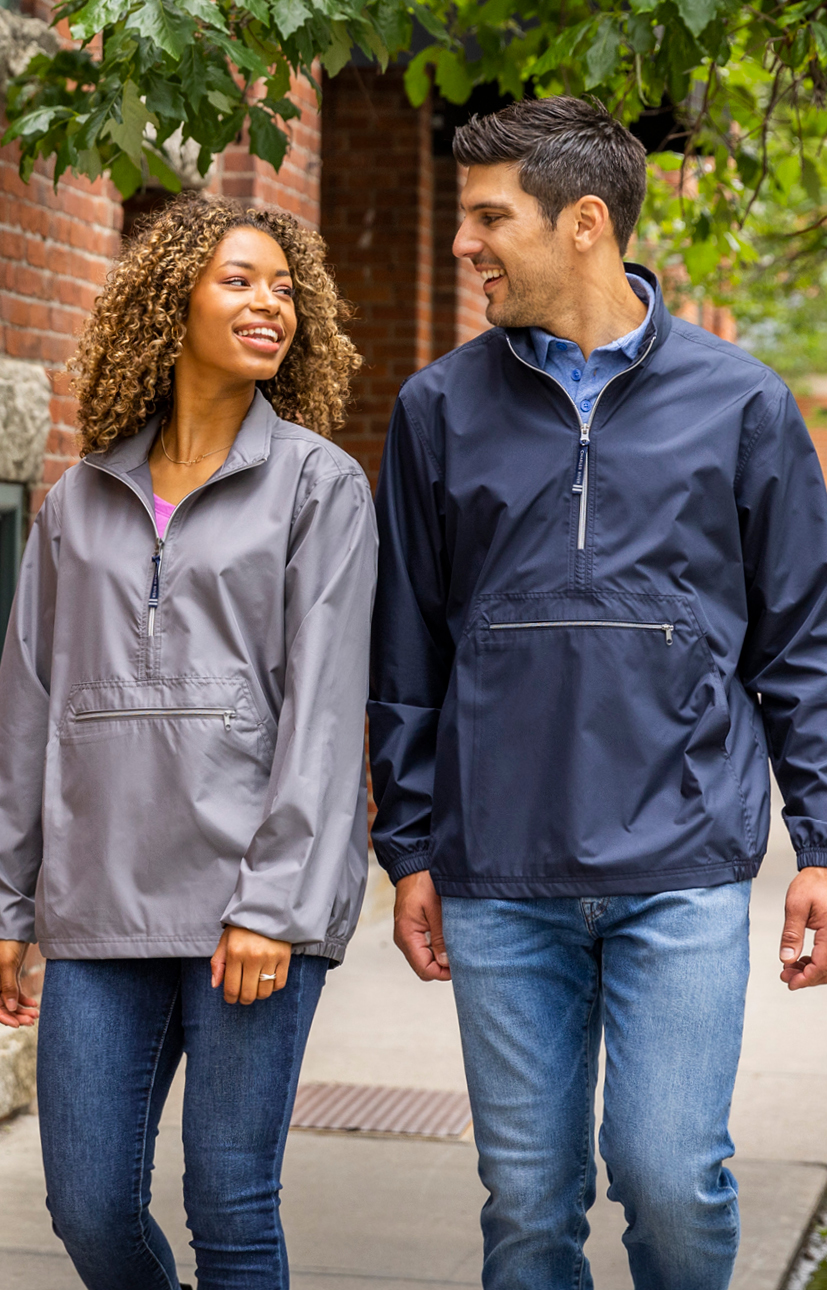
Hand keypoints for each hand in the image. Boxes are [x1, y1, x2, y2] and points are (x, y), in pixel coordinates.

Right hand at [0, 940, 39, 1027]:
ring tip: (35, 1015)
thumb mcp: (7, 965)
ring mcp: (1, 982)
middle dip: (16, 1015)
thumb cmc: (8, 943)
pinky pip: (15, 994)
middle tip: (31, 1021)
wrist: (16, 928)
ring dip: (22, 1010)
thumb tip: (10, 1008)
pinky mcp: (10, 977)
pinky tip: (34, 1004)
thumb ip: (8, 986)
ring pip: (10, 1002)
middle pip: (2, 1006)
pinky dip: (24, 1000)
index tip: (17, 1024)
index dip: (4, 1017)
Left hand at [210, 926, 291, 1003]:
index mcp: (234, 953)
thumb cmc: (242, 928)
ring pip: (264, 992)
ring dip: (259, 995)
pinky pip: (280, 983)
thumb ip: (217, 963)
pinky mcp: (284, 957)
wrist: (266, 909)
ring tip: (256, 987)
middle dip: (244, 999)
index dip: (230, 998)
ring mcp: (270, 957)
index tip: (231, 998)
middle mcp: (252, 956)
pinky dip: (273, 987)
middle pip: (248, 994)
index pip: (231, 988)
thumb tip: (216, 985)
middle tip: (243, 996)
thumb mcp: (225, 941)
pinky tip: (268, 979)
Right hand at [394, 870, 450, 981]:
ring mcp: (407, 935)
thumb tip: (446, 962)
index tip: (460, 965)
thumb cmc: (423, 883)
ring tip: (456, 944)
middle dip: (442, 967)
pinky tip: (448, 937)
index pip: (425, 969)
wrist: (413, 866)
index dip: (443, 972)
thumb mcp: (436, 909)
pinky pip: (424, 947)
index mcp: (407, 935)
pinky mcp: (412, 930)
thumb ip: (440, 938)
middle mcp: (404, 939)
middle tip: (461, 955)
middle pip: (424, 968)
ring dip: (440, 956)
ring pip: (425, 959)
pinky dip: (437, 947)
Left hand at [779, 867, 826, 989]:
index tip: (790, 983)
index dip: (806, 979)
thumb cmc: (812, 884)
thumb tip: (786, 959)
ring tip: (791, 969)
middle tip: (786, 976)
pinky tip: (803, 961)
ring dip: (812, 972)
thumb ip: (791, 934)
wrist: (822, 872)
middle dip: (807, 977)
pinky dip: (819, 963)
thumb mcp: (796, 906)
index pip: (822, 965)